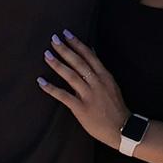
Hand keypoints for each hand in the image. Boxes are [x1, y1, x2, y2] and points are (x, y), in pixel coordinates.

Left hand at [36, 30, 126, 149]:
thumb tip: (91, 51)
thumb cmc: (115, 107)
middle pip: (78, 62)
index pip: (89, 55)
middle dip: (65, 49)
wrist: (122, 129)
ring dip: (57, 64)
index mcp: (104, 76)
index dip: (77, 43)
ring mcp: (89, 95)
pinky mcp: (81, 108)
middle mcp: (96, 83)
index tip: (66, 33)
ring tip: (46, 54)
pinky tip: (41, 82)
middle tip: (53, 39)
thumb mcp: (111, 84)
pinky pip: (64, 96)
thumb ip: (99, 69)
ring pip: (71, 76)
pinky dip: (51, 88)